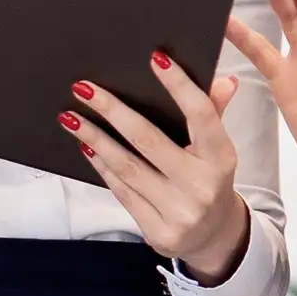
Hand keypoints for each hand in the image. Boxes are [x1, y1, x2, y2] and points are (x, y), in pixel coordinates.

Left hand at [65, 50, 251, 278]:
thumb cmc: (209, 180)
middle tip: (84, 88)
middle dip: (112, 111)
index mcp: (221, 158)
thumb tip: (225, 81)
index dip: (179, 86)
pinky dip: (102, 167)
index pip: (201, 115)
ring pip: (127, 167)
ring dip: (95, 139)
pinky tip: (87, 147)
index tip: (156, 58)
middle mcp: (202, 186)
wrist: (212, 237)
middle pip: (148, 140)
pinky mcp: (159, 232)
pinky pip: (122, 192)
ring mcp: (180, 212)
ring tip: (71, 117)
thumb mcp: (216, 150)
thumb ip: (213, 114)